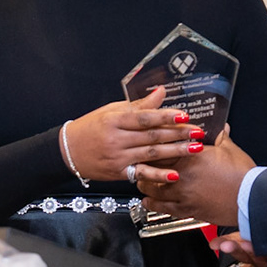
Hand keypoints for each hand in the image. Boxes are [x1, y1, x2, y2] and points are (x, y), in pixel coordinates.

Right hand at [61, 86, 205, 181]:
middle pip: (151, 136)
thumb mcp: (112, 111)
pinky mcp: (120, 173)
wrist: (69, 151)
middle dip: (177, 134)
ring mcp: (118, 158)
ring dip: (175, 152)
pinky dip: (158, 175)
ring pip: (151, 154)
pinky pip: (141, 174)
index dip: (164, 116)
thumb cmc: (91, 127)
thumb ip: (138, 105)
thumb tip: (161, 91)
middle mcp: (117, 139)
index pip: (143, 118)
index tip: (184, 115)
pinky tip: (174, 174)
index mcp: (114, 120)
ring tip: (195, 149)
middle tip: (198, 132)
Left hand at [136, 126, 253, 225]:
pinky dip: (152, 204)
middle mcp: (182, 174)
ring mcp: (183, 193)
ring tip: (140, 180)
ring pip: (153, 188)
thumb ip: (221, 137)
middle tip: (139, 160)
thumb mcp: (231, 150)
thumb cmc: (242, 175)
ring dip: (145, 183)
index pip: (162, 147)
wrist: (250, 198)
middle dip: (144, 163)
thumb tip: (220, 127)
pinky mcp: (187, 209)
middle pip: (152, 167)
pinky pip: (162, 207)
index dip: (153, 145)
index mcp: (191, 155)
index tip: (148, 143)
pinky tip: (147, 201)